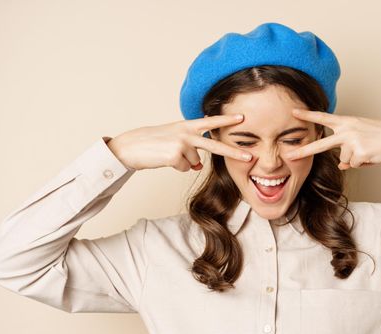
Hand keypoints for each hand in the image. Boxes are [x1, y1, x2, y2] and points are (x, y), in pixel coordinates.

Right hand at [106, 114, 252, 170]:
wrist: (130, 147)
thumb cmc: (151, 143)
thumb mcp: (173, 139)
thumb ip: (189, 148)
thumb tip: (198, 166)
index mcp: (186, 126)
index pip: (210, 122)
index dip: (226, 120)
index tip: (242, 118)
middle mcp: (186, 133)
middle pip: (214, 146)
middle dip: (233, 152)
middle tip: (249, 157)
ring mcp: (182, 144)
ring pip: (195, 163)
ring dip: (183, 163)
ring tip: (167, 154)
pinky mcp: (176, 156)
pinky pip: (186, 169)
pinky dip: (177, 168)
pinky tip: (165, 160)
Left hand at [284, 109, 380, 169]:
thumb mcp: (361, 138)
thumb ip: (347, 148)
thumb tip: (340, 165)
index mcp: (346, 122)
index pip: (323, 118)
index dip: (307, 115)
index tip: (293, 112)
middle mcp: (347, 130)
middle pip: (321, 144)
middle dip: (304, 151)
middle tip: (288, 155)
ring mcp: (352, 141)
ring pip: (344, 160)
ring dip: (356, 159)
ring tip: (369, 150)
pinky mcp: (359, 153)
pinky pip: (354, 165)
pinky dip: (363, 164)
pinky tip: (372, 155)